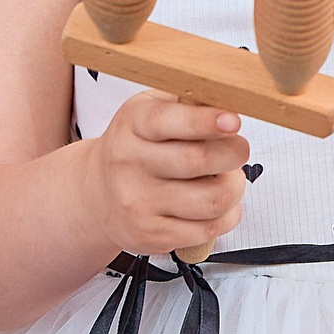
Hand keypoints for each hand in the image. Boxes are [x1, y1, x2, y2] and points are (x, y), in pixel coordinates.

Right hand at [82, 90, 249, 257]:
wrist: (96, 193)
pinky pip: (209, 229)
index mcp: (133, 123)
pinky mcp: (150, 235)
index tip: (233, 122)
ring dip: (234, 187)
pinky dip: (227, 215)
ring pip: (213, 199)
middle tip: (237, 149)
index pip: (169, 121)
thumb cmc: (138, 146)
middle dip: (235, 153)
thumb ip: (189, 102)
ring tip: (226, 178)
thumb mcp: (151, 110)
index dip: (206, 121)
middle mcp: (129, 163)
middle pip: (200, 160)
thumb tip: (235, 99)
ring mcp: (138, 203)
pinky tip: (216, 203)